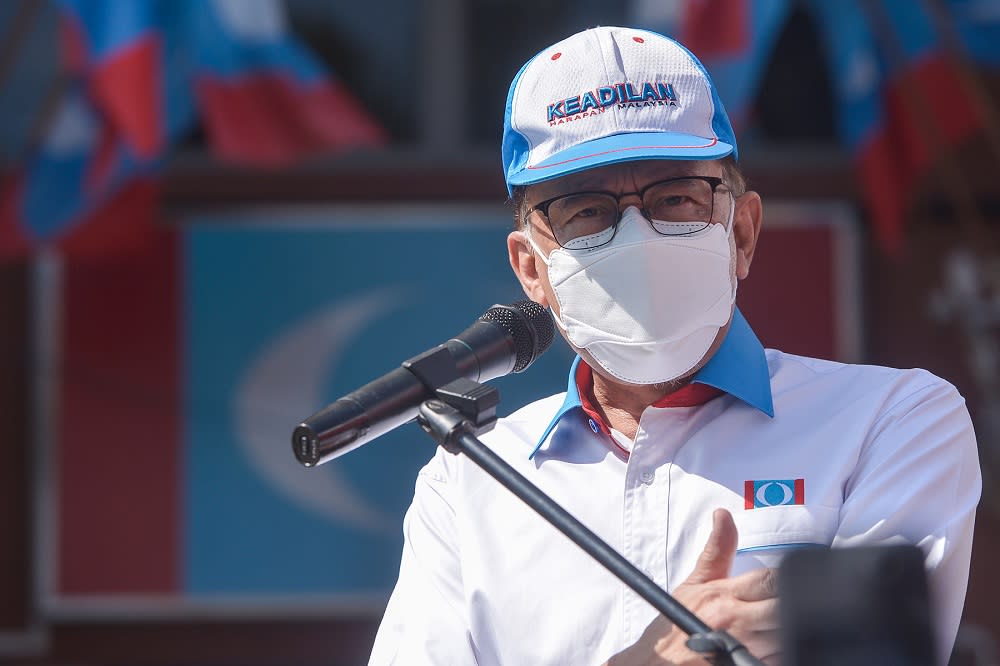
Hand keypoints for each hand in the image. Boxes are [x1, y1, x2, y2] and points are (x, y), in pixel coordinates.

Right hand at [605, 509, 779, 665]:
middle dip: (789, 605)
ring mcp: (743, 648)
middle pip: (784, 607)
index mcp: (724, 595)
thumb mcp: (694, 584)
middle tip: (779, 606)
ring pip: (785, 636)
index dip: (782, 579)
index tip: (780, 583)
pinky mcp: (745, 664)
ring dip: (785, 630)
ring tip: (772, 626)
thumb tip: (723, 515)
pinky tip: (771, 647)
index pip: (770, 580)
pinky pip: (778, 659)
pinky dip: (780, 653)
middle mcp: (735, 621)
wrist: (657, 662)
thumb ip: (717, 550)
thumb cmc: (675, 623)